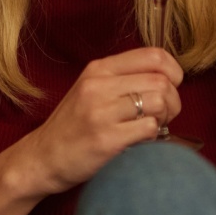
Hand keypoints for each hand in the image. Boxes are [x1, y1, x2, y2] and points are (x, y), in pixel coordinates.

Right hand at [0, 47, 184, 214]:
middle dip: (173, 100)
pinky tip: (140, 141)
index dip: (173, 71)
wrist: (42, 158)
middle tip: (164, 115)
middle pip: (161, 82)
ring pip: (159, 103)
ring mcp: (101, 113)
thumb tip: (168, 78)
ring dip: (164, 118)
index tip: (172, 87)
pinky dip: (153, 137)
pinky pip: (149, 129)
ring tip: (153, 127)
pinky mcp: (106, 140)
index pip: (154, 56)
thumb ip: (124, 78)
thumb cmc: (73, 125)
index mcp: (100, 69)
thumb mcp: (92, 89)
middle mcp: (99, 86)